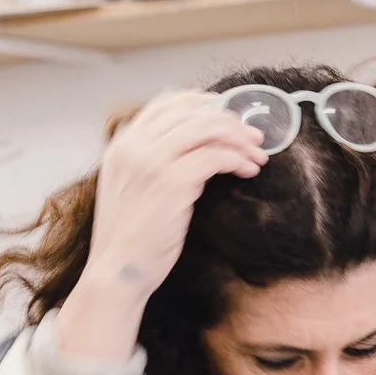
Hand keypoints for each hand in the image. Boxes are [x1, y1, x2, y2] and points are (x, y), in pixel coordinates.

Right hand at [59, 91, 268, 358]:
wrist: (117, 273)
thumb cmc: (129, 242)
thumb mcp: (129, 192)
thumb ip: (147, 167)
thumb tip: (186, 155)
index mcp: (122, 146)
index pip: (165, 104)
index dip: (200, 102)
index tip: (224, 112)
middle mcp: (135, 146)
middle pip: (191, 112)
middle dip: (228, 120)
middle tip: (253, 137)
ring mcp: (152, 161)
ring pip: (207, 129)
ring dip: (238, 139)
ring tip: (257, 155)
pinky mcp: (173, 182)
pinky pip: (215, 156)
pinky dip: (236, 159)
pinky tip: (247, 171)